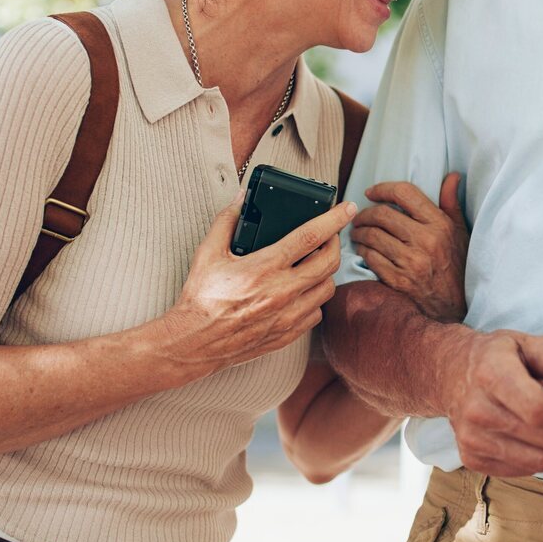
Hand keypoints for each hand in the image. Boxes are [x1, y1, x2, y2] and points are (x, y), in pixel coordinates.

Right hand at [160, 194, 355, 381]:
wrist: (195, 342)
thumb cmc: (201, 299)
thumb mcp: (208, 253)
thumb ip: (226, 221)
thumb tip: (240, 200)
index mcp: (265, 268)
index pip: (311, 236)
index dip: (334, 219)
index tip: (347, 208)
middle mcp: (282, 291)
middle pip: (330, 262)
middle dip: (335, 243)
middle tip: (329, 236)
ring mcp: (288, 315)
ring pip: (328, 288)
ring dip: (326, 272)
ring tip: (316, 263)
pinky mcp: (288, 333)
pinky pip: (317, 313)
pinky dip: (315, 299)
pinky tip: (303, 291)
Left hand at [351, 173, 469, 322]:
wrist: (456, 305)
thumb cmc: (457, 265)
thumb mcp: (460, 231)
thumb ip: (451, 202)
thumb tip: (452, 176)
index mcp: (439, 224)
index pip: (404, 193)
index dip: (383, 189)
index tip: (371, 192)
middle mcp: (425, 240)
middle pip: (383, 214)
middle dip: (365, 213)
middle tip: (359, 216)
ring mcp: (411, 261)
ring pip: (372, 236)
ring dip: (359, 232)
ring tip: (357, 232)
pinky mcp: (399, 280)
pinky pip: (371, 258)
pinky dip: (363, 251)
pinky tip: (363, 249)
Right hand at [439, 330, 542, 476]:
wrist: (450, 374)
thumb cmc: (494, 357)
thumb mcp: (526, 344)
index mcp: (491, 375)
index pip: (539, 409)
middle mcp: (476, 410)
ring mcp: (471, 439)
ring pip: (537, 461)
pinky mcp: (471, 458)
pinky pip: (522, 470)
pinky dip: (541, 456)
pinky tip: (541, 437)